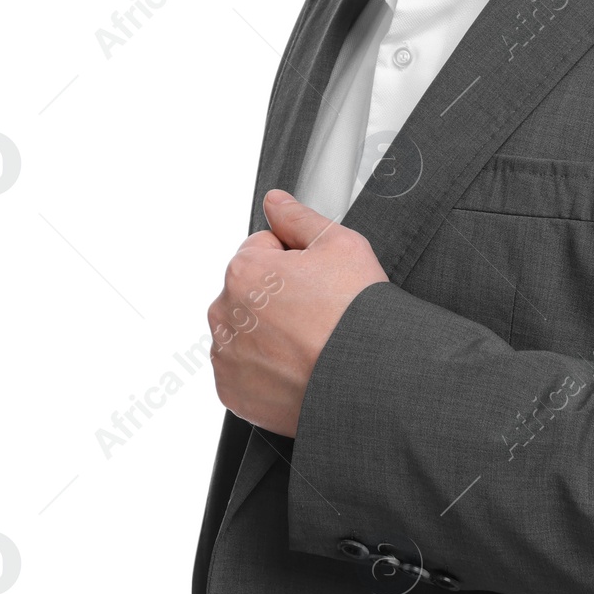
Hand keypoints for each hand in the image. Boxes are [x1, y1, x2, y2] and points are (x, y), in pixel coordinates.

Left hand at [207, 189, 389, 437]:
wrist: (368, 379)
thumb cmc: (356, 314)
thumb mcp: (341, 245)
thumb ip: (299, 217)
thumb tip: (275, 201)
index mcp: (244, 271)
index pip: (263, 248)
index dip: (297, 260)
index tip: (319, 282)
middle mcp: (225, 313)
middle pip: (251, 291)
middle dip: (278, 297)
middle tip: (318, 314)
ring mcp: (227, 357)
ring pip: (247, 330)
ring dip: (270, 333)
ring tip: (310, 343)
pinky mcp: (232, 393)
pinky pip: (245, 371)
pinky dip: (266, 369)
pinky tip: (298, 367)